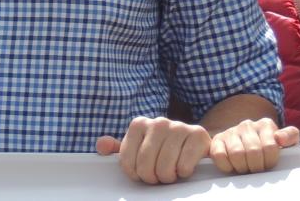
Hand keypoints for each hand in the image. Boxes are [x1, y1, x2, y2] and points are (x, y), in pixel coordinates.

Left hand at [96, 116, 210, 184]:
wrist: (195, 143)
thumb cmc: (163, 149)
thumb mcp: (139, 148)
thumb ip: (118, 148)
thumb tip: (101, 146)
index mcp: (139, 124)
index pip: (127, 162)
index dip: (135, 174)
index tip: (142, 173)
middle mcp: (158, 122)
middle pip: (146, 165)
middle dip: (152, 177)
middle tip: (158, 175)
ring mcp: (179, 126)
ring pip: (165, 167)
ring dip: (168, 177)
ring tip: (171, 172)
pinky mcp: (197, 135)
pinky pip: (184, 166)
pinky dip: (183, 172)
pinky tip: (184, 166)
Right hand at [208, 118, 298, 174]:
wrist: (249, 148)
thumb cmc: (270, 150)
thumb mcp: (286, 143)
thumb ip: (290, 136)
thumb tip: (280, 138)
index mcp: (265, 124)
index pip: (270, 147)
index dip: (270, 162)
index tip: (268, 164)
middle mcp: (247, 124)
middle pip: (253, 152)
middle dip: (257, 166)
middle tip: (257, 169)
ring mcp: (231, 131)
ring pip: (237, 154)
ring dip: (243, 167)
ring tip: (246, 168)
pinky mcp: (217, 140)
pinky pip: (219, 155)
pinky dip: (227, 166)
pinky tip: (233, 166)